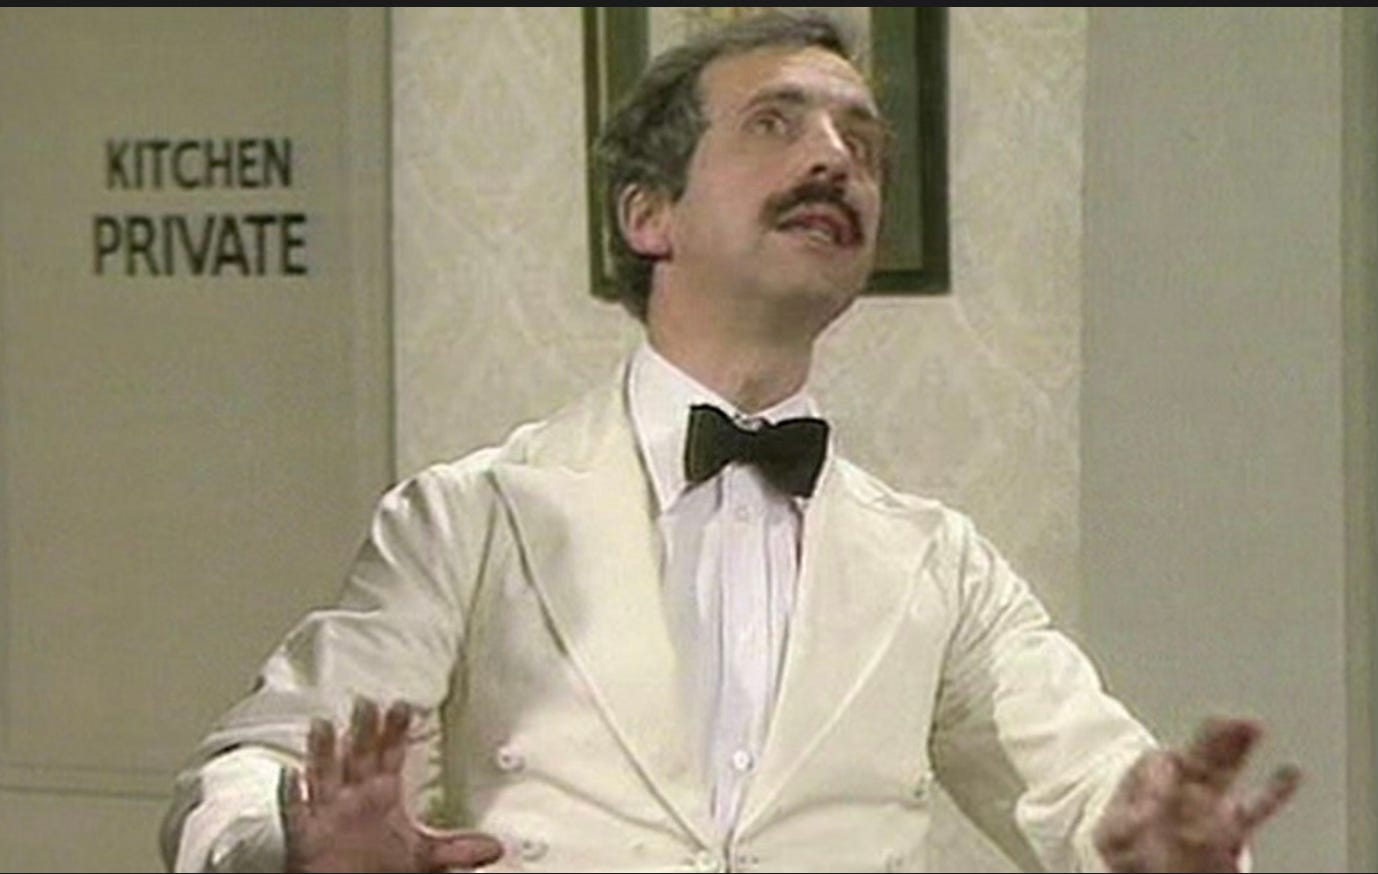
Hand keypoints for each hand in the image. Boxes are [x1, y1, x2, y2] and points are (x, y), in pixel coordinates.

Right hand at [280, 698, 503, 872]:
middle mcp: (353, 799)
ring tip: (323, 726)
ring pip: (322, 777)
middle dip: (361, 731)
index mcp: (379, 796)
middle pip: (356, 757)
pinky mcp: (306, 837)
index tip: (402, 706)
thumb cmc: (378, 870)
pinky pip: (296, 814)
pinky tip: (291, 775)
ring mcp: (327, 815)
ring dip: (321, 752)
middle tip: (366, 703)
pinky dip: (293, 795)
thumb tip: (494, 848)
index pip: (387, 755)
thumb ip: (455, 850)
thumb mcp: (421, 859)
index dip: (394, 731)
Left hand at [1094, 717, 1300, 872]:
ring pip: (1226, 770)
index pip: (1158, 765)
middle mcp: (1182, 784)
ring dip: (1239, 749)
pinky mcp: (1230, 827)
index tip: (1168, 782)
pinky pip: (1254, 808)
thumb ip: (1125, 825)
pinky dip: (1273, 791)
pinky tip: (1291, 772)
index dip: (1162, 774)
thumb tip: (1145, 821)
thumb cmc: (1127, 843)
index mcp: (1148, 779)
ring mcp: (1208, 802)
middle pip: (1199, 753)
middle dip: (1211, 737)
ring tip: (1255, 726)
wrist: (1144, 862)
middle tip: (1227, 719)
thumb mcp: (1113, 834)